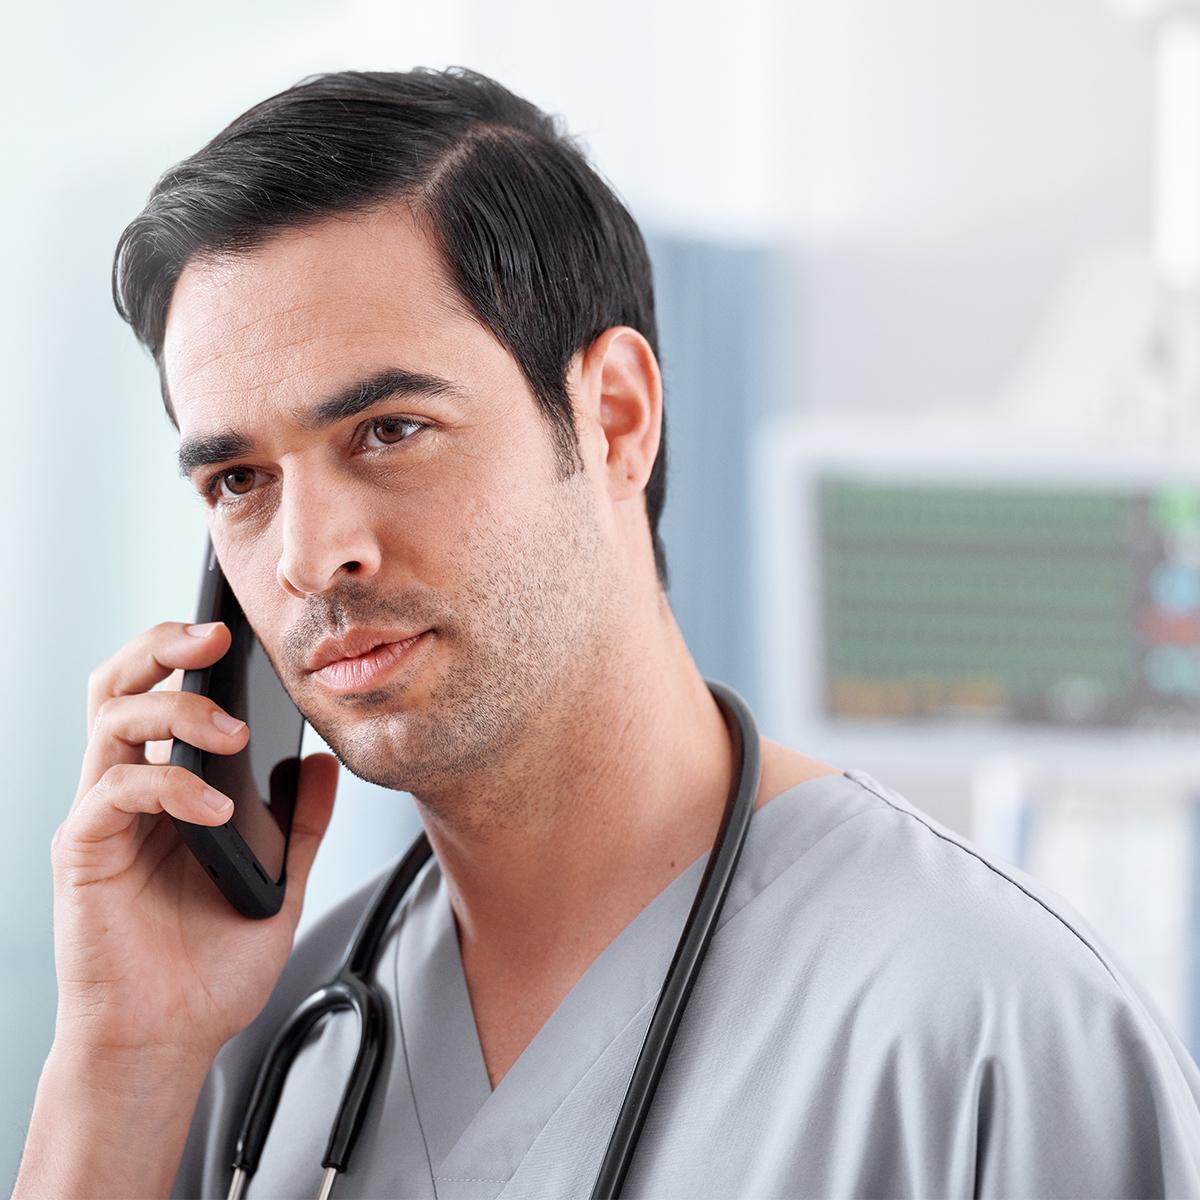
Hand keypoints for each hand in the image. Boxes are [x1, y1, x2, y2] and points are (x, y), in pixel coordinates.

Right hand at [51, 620, 337, 1070]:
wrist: (170, 1039)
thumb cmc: (209, 968)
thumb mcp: (278, 882)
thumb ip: (298, 822)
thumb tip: (320, 764)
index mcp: (167, 790)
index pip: (162, 695)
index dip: (187, 653)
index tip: (239, 634)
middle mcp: (126, 792)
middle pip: (120, 685)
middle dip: (162, 647)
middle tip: (215, 641)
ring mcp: (101, 819)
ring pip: (112, 721)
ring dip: (176, 713)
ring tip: (230, 737)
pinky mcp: (84, 853)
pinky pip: (114, 791)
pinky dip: (168, 787)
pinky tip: (212, 811)